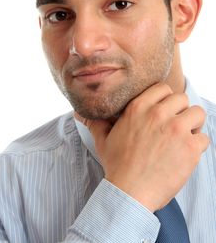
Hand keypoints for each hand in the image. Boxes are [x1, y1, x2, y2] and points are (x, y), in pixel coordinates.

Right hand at [75, 83, 208, 211]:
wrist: (129, 192)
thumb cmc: (117, 165)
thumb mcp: (103, 140)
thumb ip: (94, 122)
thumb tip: (77, 112)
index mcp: (139, 108)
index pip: (163, 88)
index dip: (166, 99)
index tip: (165, 110)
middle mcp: (158, 114)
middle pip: (182, 98)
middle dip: (181, 111)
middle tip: (175, 125)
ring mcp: (176, 130)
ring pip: (197, 114)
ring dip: (193, 125)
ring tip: (184, 138)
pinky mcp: (190, 148)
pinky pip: (204, 138)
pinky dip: (198, 146)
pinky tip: (186, 154)